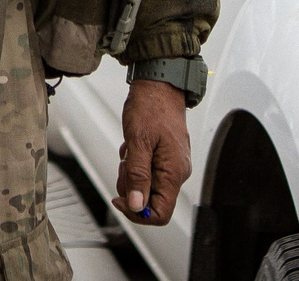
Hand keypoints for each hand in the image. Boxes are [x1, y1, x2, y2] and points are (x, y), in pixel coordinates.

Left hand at [117, 76, 191, 224]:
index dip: (138, 213)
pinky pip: (147, 170)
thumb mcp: (138, 142)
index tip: (121, 200)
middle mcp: (177, 172)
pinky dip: (135, 162)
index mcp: (174, 172)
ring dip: (131, 173)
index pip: (161, 213)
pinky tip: (134, 146)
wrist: (159, 85)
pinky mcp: (166, 156)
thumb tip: (137, 206)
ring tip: (130, 151)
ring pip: (146, 185)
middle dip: (131, 186)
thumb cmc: (151, 108)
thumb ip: (137, 176)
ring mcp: (172, 164)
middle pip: (151, 200)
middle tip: (126, 163)